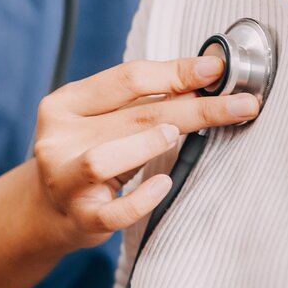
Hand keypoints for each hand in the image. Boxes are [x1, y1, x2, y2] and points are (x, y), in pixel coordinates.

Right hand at [32, 56, 259, 249]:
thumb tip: (205, 79)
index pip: (127, 78)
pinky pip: (115, 211)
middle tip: (238, 104)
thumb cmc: (87, 153)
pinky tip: (164, 185)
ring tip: (179, 135)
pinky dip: (143, 199)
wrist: (49, 208)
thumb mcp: (103, 120)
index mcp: (65, 104)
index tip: (216, 69)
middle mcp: (59, 139)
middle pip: (134, 115)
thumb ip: (142, 101)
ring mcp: (66, 180)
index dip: (176, 72)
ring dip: (148, 144)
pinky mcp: (81, 217)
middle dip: (194, 107)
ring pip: (104, 160)